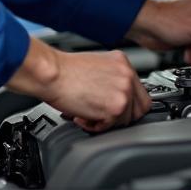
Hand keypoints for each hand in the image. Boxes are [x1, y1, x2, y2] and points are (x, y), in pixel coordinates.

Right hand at [5, 38, 150, 132]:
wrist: (50, 73)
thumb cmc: (63, 70)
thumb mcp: (95, 65)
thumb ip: (110, 78)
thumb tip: (112, 95)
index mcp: (122, 62)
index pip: (138, 91)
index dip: (127, 103)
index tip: (115, 108)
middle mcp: (127, 75)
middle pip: (140, 107)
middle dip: (121, 116)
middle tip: (102, 115)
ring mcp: (124, 91)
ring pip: (127, 119)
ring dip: (107, 122)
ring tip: (87, 114)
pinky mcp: (116, 107)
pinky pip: (112, 127)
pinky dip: (96, 127)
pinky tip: (83, 117)